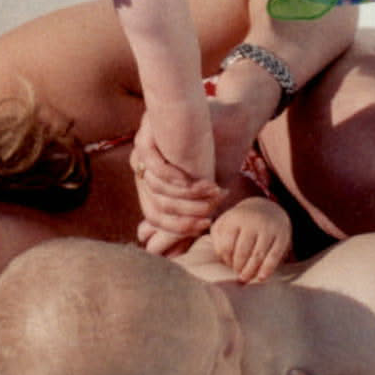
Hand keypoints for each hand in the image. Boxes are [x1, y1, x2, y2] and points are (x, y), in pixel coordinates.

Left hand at [130, 109, 220, 236]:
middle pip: (153, 207)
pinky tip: (197, 180)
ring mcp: (142, 151)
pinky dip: (176, 177)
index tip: (206, 226)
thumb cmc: (221, 156)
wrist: (232, 118)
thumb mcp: (205, 193)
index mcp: (152, 184)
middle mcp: (143, 169)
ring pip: (155, 188)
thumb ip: (188, 219)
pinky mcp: (147, 132)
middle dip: (185, 215)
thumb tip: (169, 255)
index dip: (179, 228)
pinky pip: (153, 163)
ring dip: (187, 197)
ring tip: (213, 191)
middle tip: (210, 212)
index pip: (155, 217)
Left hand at [210, 198, 291, 282]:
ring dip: (250, 271)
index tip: (227, 264)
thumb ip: (217, 237)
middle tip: (237, 275)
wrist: (267, 208)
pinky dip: (267, 269)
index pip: (226, 245)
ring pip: (258, 255)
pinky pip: (274, 256)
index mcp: (235, 218)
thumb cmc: (240, 221)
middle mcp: (252, 222)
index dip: (226, 259)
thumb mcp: (225, 222)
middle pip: (242, 252)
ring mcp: (268, 229)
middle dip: (238, 267)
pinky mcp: (282, 236)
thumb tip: (219, 257)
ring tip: (245, 278)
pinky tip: (261, 278)